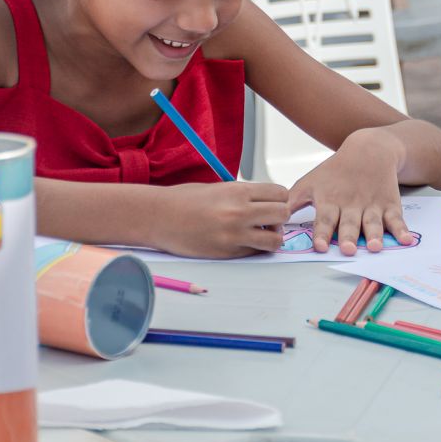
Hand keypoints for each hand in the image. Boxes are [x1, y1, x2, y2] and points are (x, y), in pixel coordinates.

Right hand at [154, 180, 288, 258]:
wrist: (158, 217)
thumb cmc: (185, 199)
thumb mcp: (220, 188)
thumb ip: (245, 195)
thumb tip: (268, 203)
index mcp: (238, 191)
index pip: (280, 193)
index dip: (280, 199)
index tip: (272, 204)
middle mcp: (239, 212)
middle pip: (283, 214)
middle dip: (280, 218)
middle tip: (269, 220)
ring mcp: (234, 235)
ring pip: (275, 240)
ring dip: (272, 238)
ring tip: (260, 234)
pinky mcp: (227, 253)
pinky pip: (254, 252)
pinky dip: (254, 248)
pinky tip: (241, 242)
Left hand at [287, 130, 415, 255]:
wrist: (369, 149)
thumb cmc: (335, 171)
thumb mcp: (310, 182)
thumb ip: (292, 202)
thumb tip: (273, 218)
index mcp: (330, 200)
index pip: (325, 219)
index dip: (322, 232)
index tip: (320, 246)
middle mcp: (351, 204)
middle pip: (349, 223)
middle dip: (348, 237)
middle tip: (347, 249)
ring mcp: (372, 205)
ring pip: (372, 223)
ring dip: (374, 235)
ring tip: (374, 247)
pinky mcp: (389, 204)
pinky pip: (397, 219)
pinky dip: (402, 230)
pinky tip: (406, 241)